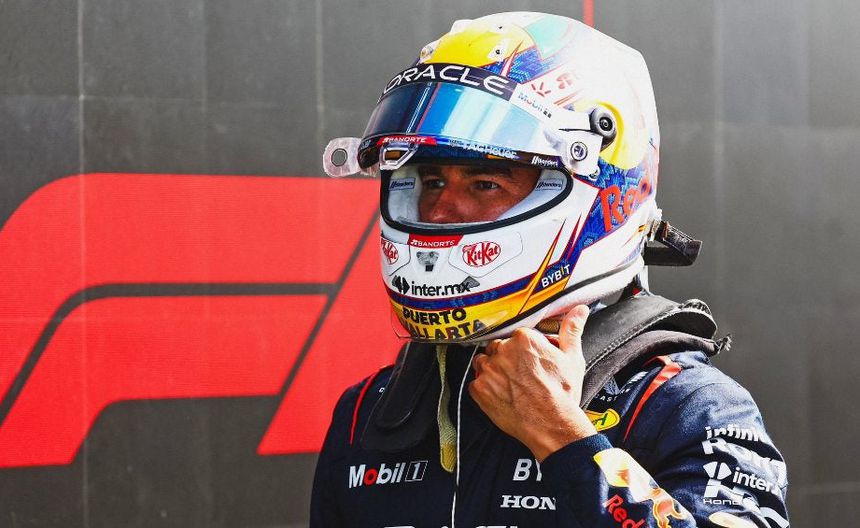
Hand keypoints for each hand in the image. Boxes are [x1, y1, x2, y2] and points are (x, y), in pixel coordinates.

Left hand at [468, 305, 596, 461]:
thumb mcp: (572, 358)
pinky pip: (476, 383)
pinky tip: (502, 397)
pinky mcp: (479, 389)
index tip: (531, 363)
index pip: (516, 337)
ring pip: (484, 363)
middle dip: (506, 359)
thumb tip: (579, 310)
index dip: (524, 351)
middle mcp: (503, 350)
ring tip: (510, 386)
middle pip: (498, 348)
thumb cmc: (563, 393)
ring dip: (493, 371)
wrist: (552, 425)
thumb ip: (571, 330)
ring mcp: (489, 370)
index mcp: (524, 338)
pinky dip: (485, 390)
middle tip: (521, 376)